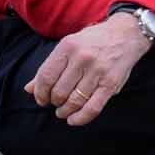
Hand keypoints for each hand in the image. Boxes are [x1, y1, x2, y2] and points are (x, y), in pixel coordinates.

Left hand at [25, 13, 149, 124]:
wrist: (125, 34)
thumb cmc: (92, 41)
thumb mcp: (68, 46)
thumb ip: (49, 67)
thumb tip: (29, 89)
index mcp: (68, 46)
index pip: (46, 76)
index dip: (40, 92)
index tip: (41, 99)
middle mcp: (82, 58)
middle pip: (59, 91)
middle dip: (53, 102)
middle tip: (55, 103)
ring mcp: (98, 71)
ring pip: (74, 101)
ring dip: (64, 111)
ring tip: (62, 112)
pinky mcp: (111, 84)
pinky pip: (92, 108)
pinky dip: (80, 118)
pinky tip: (73, 119)